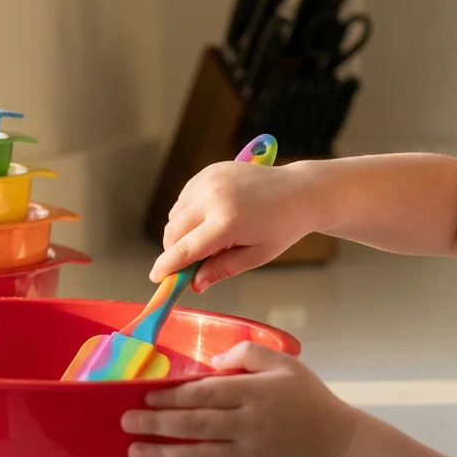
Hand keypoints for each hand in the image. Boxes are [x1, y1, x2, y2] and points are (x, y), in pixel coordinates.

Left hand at [120, 342, 357, 456]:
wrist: (341, 447)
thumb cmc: (309, 400)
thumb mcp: (284, 365)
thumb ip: (247, 355)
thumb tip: (210, 363)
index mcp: (255, 394)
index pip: (205, 394)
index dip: (172, 396)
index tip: (144, 397)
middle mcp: (249, 425)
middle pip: (195, 424)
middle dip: (156, 424)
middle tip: (126, 423)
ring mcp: (251, 456)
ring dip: (164, 455)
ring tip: (135, 452)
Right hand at [150, 161, 328, 291]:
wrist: (299, 190)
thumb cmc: (282, 227)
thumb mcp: (256, 256)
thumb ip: (222, 269)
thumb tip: (194, 285)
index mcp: (228, 222)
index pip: (185, 249)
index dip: (167, 266)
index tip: (156, 277)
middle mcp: (213, 197)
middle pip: (173, 232)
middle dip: (174, 250)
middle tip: (188, 263)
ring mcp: (209, 180)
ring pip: (175, 215)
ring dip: (180, 232)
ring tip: (207, 237)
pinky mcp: (208, 171)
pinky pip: (184, 199)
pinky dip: (188, 213)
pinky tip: (209, 217)